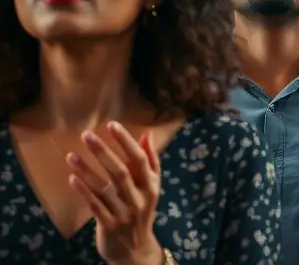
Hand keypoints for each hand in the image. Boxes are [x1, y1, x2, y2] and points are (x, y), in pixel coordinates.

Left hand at [66, 122, 163, 264]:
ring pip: (104, 188)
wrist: (136, 249)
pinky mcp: (108, 224)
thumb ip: (151, 161)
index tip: (112, 125)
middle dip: (103, 152)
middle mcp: (139, 198)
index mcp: (152, 186)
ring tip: (71, 155)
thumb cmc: (142, 211)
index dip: (126, 142)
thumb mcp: (152, 187)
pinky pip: (94, 205)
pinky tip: (72, 178)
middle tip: (86, 135)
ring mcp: (124, 212)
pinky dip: (83, 191)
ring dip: (87, 170)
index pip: (140, 160)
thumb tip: (147, 135)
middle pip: (121, 171)